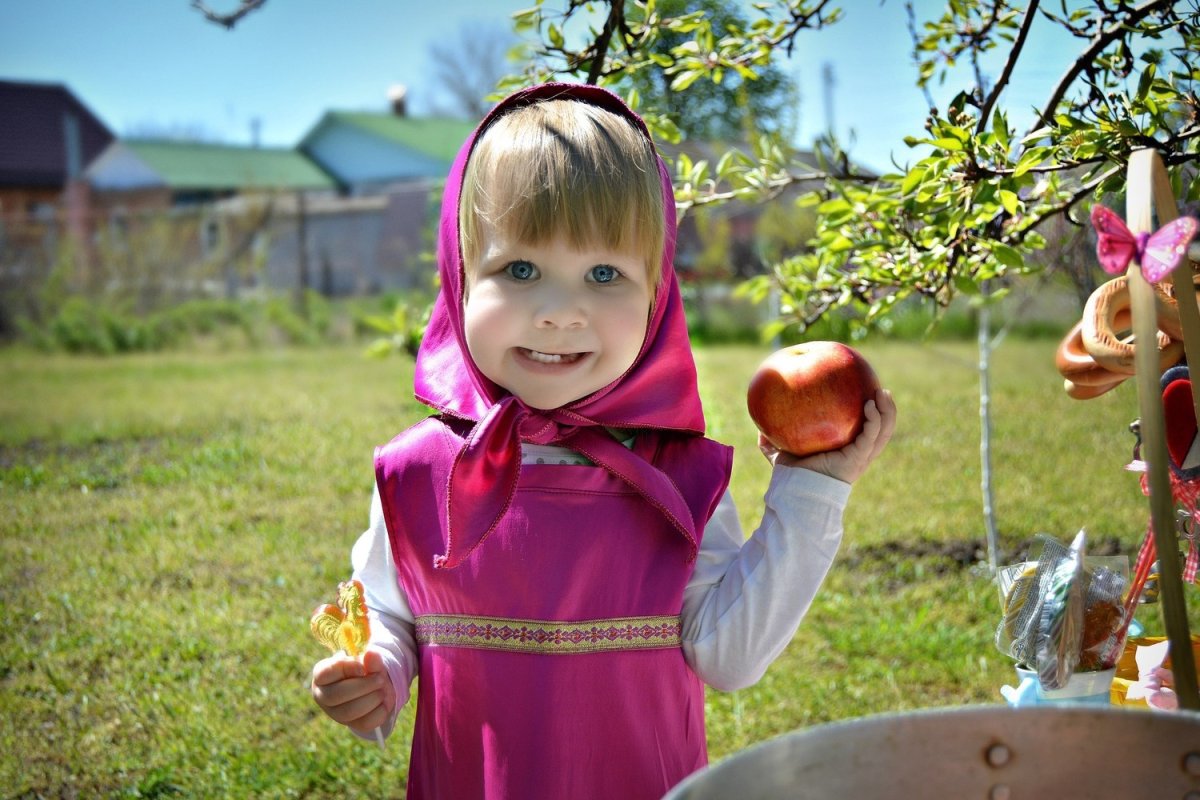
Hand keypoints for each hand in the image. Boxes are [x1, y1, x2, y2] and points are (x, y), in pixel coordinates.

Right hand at [311, 648, 395, 737]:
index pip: (326, 673)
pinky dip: (379, 712)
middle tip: (381, 679)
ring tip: (383, 690)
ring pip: (349, 711)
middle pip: (336, 695)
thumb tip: (372, 654)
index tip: (362, 667)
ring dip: (371, 699)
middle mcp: (323, 696)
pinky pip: (364, 723)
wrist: (372, 684)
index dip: (346, 669)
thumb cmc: (364, 669)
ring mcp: (335, 713)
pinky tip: (384, 702)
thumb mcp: (367, 660)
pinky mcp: (351, 724)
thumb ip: (370, 658)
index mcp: (321, 676)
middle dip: (363, 686)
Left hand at [760, 388, 896, 483]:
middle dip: (887, 409)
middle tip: (882, 390)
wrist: (799, 494)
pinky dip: (874, 419)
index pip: (866, 433)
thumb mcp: (781, 457)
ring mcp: (862, 457)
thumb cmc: (793, 479)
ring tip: (883, 392)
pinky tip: (869, 405)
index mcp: (848, 452)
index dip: (873, 417)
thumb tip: (759, 430)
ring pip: (885, 432)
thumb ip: (772, 444)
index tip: (869, 394)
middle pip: (883, 430)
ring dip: (888, 411)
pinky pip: (872, 435)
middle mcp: (859, 455)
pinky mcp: (859, 458)